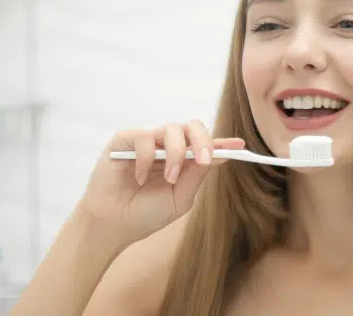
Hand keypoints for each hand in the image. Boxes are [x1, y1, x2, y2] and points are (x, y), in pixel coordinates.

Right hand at [76, 120, 245, 244]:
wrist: (113, 225)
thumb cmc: (145, 214)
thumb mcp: (179, 199)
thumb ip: (196, 176)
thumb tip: (218, 156)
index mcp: (181, 161)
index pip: (204, 145)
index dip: (222, 143)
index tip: (239, 146)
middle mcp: (165, 147)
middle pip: (191, 127)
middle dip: (203, 141)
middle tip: (205, 160)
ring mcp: (145, 142)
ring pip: (171, 129)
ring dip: (176, 154)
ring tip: (170, 178)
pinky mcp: (124, 140)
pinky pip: (144, 137)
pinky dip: (147, 158)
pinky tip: (141, 178)